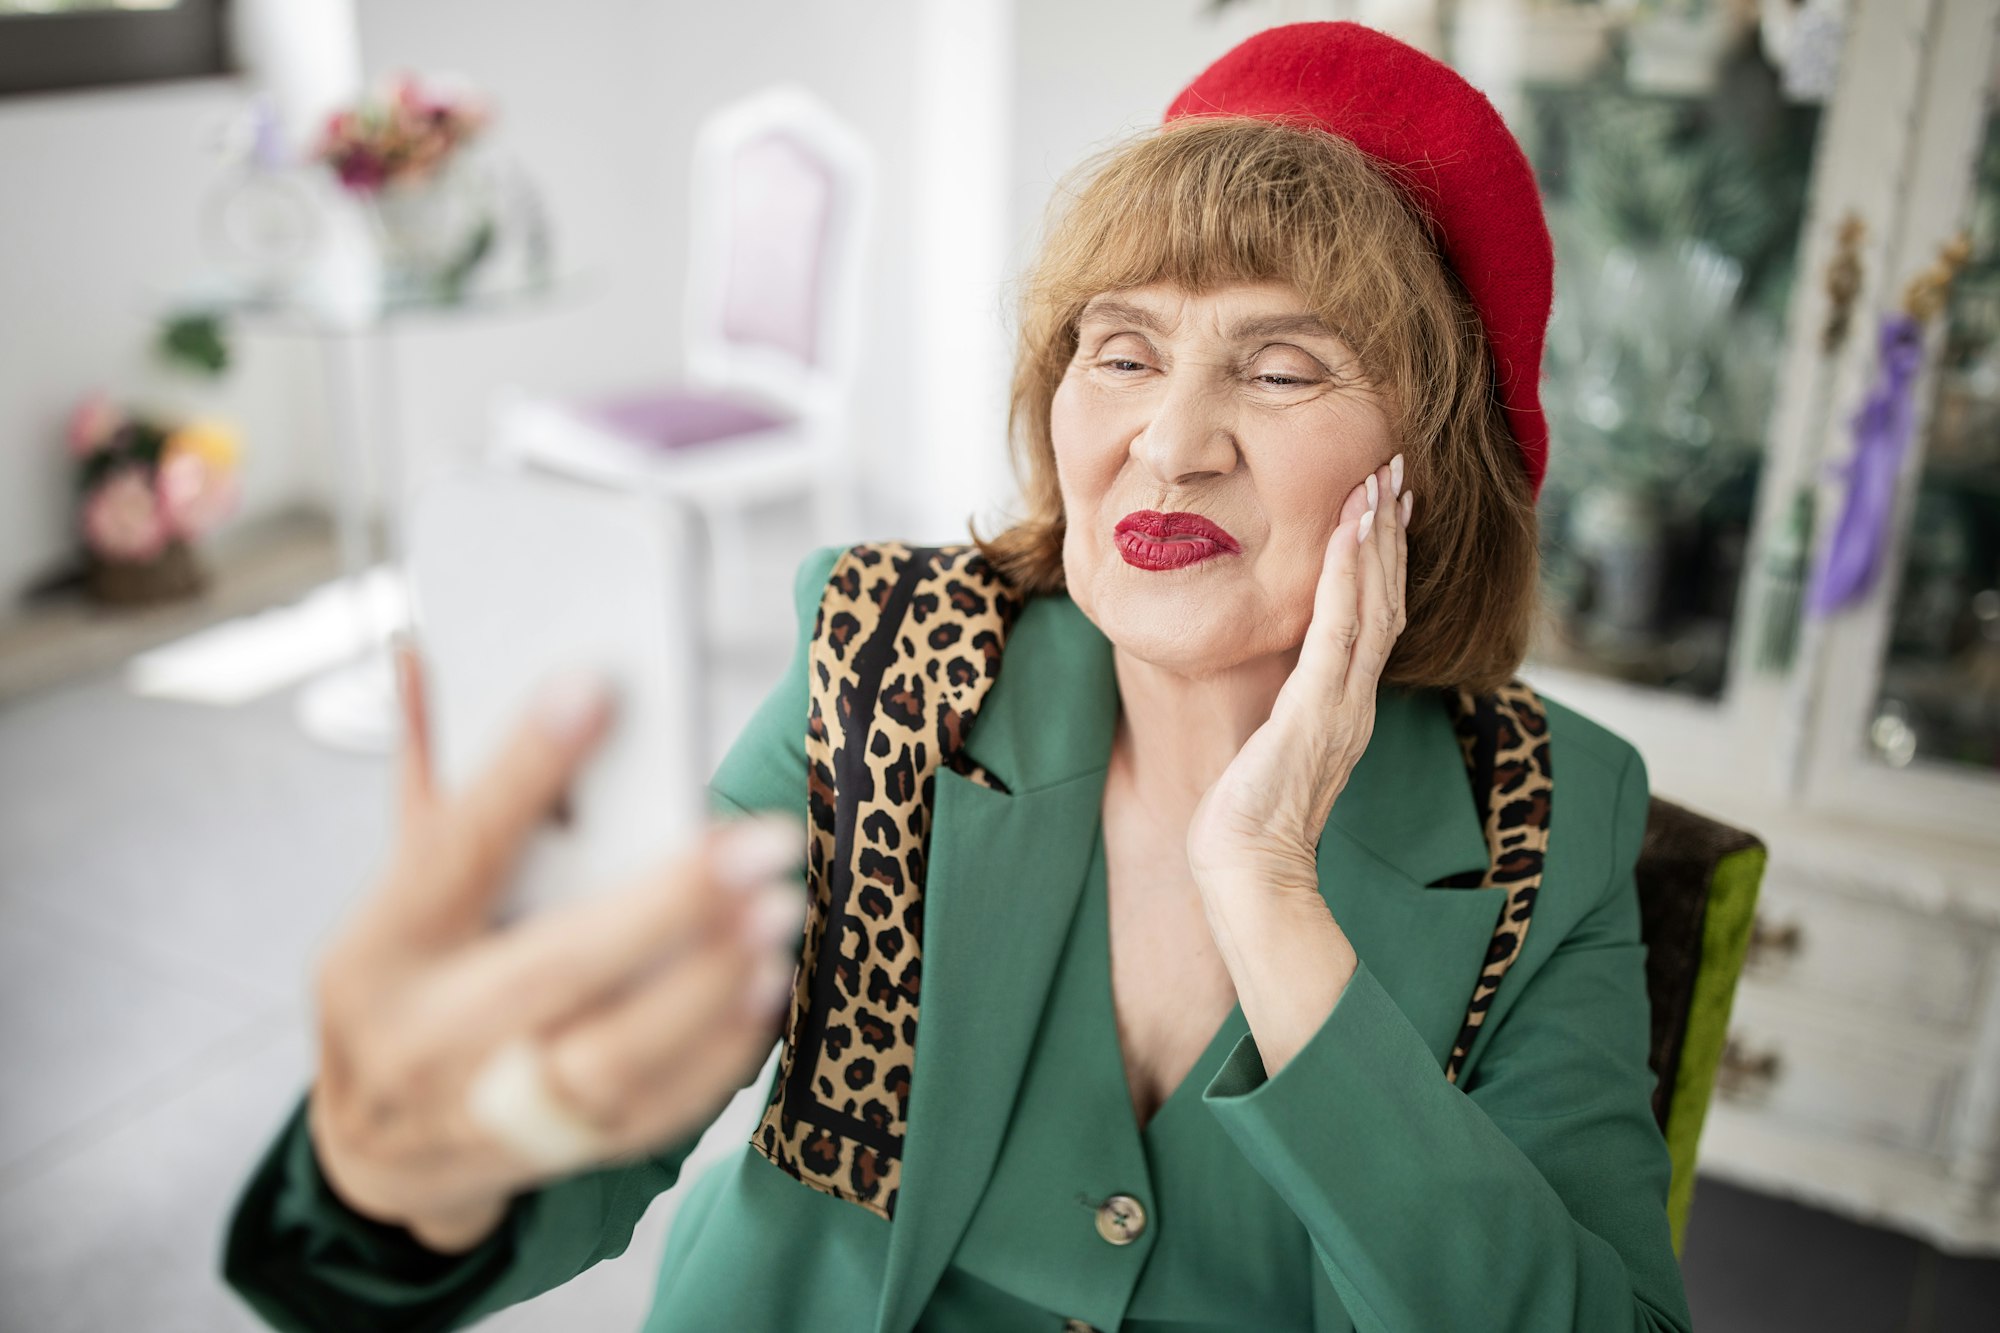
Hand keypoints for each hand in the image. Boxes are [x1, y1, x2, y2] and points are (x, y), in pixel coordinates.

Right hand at [308, 637, 806, 1251]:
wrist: (373, 1154)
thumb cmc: (402, 985)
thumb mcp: (392, 887)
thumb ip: (428, 779)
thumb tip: (430, 652)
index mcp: (385, 945)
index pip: (455, 847)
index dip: (522, 769)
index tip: (598, 688)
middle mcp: (432, 1033)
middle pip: (559, 966)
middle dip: (673, 903)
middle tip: (765, 843)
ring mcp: (491, 1109)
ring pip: (613, 1059)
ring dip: (710, 985)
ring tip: (779, 915)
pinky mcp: (554, 1157)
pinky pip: (651, 1114)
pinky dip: (717, 1053)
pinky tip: (767, 990)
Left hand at [1186, 454, 1411, 895]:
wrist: (1247, 870)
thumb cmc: (1246, 819)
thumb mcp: (1270, 747)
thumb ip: (1283, 708)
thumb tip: (1273, 680)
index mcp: (1345, 705)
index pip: (1374, 617)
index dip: (1383, 559)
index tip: (1385, 504)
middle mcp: (1355, 699)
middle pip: (1386, 599)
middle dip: (1390, 531)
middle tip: (1397, 468)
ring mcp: (1343, 704)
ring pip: (1374, 603)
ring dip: (1378, 537)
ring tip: (1382, 480)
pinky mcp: (1319, 710)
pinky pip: (1341, 630)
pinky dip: (1350, 575)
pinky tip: (1351, 531)